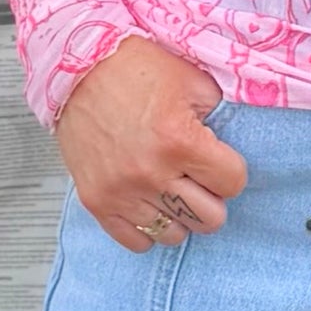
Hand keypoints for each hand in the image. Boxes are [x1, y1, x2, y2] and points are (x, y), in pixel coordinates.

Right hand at [55, 36, 246, 253]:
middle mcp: (150, 172)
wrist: (75, 69)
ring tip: (171, 187)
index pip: (233, 183)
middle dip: (211, 197)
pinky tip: (148, 200)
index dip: (230, 170)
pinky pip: (137, 241)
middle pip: (210, 219)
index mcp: (179, 140)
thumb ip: (221, 115)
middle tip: (198, 177)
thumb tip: (235, 146)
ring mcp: (121, 191)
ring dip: (179, 213)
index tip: (218, 159)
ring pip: (175, 235)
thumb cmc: (134, 68)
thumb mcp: (193, 80)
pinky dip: (148, 226)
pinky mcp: (96, 202)